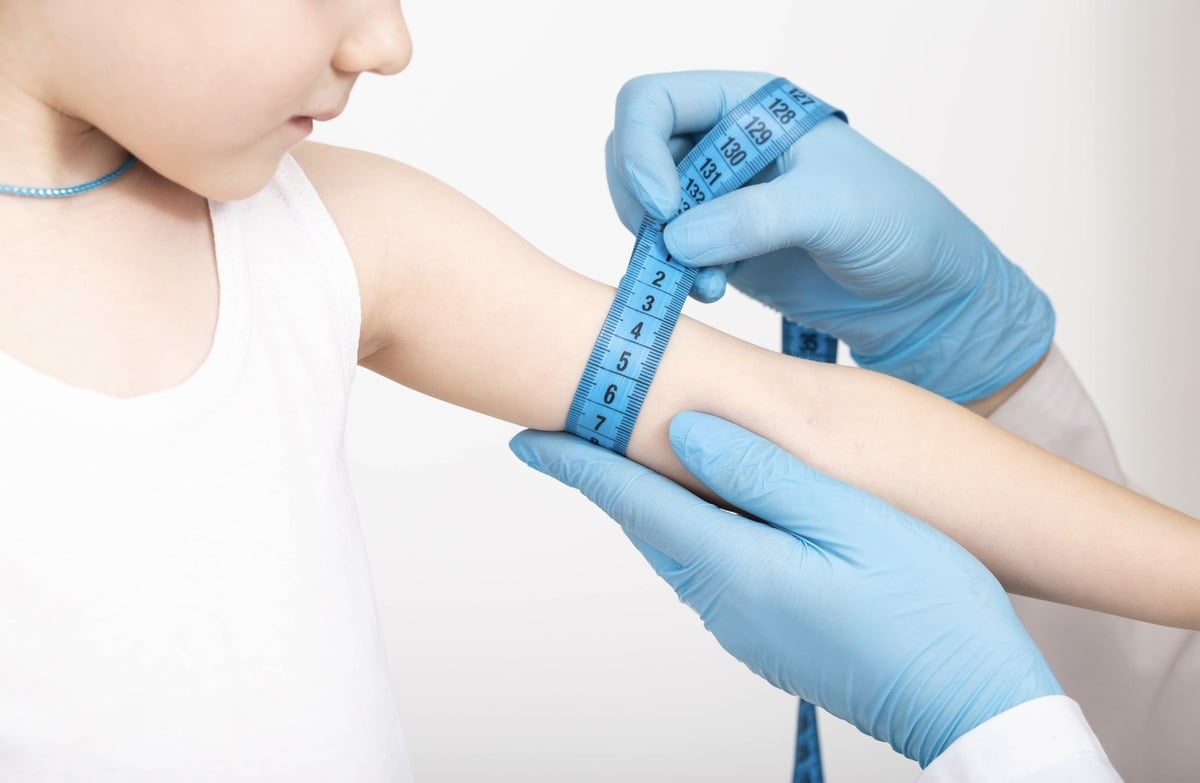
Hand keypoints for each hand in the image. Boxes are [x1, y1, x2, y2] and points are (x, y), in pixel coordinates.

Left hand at [509, 412, 1060, 766]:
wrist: (971, 704)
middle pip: (645, 526)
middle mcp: (723, 602)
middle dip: (604, 478)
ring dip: (647, 504)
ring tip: (635, 458)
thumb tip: (683, 432)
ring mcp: (744, 627)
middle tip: (576, 430)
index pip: (633, 502)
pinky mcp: (768, 638)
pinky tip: (710, 508)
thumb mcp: (851, 520)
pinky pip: (707, 572)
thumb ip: (764, 474)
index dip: (577, 465)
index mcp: (736, 565)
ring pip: (675, 549)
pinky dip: (689, 531)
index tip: (529, 439)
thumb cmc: (929, 610)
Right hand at [606, 70, 1053, 402]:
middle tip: (672, 246)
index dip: (639, 149)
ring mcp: (718, 200)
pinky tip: (710, 292)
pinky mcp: (719, 250)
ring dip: (656, 247)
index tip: (665, 207)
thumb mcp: (833, 209)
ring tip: (703, 281)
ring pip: (643, 210)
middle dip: (641, 203)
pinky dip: (673, 275)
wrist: (921, 296)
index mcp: (749, 108)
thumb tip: (676, 238)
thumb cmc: (898, 227)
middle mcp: (724, 147)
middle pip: (632, 155)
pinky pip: (665, 255)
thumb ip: (755, 217)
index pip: (652, 102)